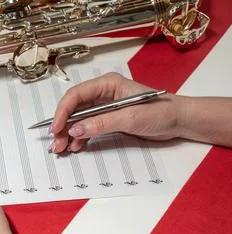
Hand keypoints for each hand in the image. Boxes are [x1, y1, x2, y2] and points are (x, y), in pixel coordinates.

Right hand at [49, 72, 188, 152]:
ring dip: (69, 133)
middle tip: (56, 143)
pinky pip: (88, 126)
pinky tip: (75, 146)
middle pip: (74, 108)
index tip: (56, 128)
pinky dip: (80, 137)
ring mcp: (105, 106)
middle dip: (63, 125)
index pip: (76, 95)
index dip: (63, 112)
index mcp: (107, 84)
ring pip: (78, 119)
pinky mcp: (108, 118)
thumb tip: (75, 130)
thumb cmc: (160, 112)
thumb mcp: (130, 118)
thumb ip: (101, 123)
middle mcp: (103, 93)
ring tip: (62, 148)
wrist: (179, 121)